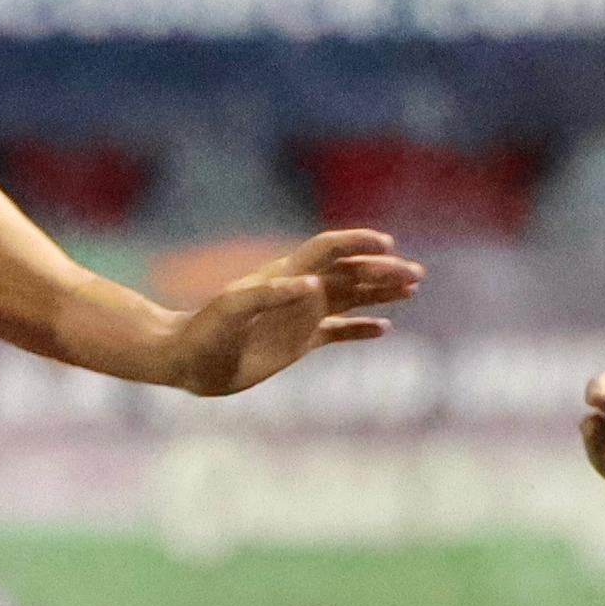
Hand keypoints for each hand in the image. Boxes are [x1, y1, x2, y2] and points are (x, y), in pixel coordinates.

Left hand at [157, 230, 422, 396]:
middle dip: (383, 271)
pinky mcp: (297, 343)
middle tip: (416, 275)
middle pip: (349, 273)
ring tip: (412, 290)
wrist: (187, 361)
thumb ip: (270, 295)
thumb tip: (311, 285)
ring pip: (350, 298)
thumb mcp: (232, 310)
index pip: (329, 251)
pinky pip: (336, 332)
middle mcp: (298, 292)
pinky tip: (384, 330)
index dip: (358, 244)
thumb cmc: (205, 332)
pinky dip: (360, 330)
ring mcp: (300, 317)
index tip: (387, 245)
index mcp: (285, 276)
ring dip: (380, 294)